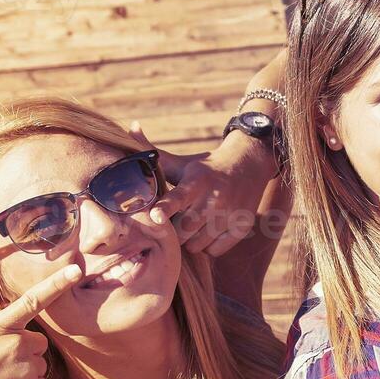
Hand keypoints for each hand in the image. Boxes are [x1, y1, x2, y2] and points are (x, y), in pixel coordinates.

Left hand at [129, 119, 275, 256]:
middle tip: (176, 221)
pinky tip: (209, 230)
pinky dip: (208, 246)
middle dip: (174, 231)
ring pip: (197, 245)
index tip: (155, 215)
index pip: (177, 198)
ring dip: (190, 240)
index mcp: (195, 182)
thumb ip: (152, 153)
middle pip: (183, 230)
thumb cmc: (204, 168)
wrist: (248, 164)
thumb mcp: (181, 162)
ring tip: (194, 225)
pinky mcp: (241, 226)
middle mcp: (214, 199)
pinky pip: (214, 251)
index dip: (165, 208)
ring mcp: (229, 214)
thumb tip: (130, 127)